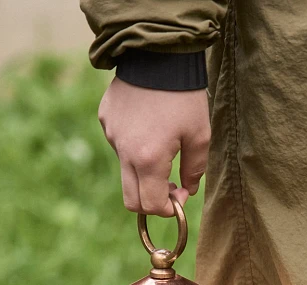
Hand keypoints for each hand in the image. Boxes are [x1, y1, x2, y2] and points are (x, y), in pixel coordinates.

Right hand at [98, 77, 209, 216]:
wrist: (158, 54)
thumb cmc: (184, 96)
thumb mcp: (200, 136)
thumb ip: (195, 170)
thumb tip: (187, 190)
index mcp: (148, 160)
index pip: (151, 205)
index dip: (168, 209)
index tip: (180, 197)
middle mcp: (125, 152)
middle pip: (132, 200)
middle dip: (152, 201)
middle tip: (170, 187)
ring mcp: (112, 135)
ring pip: (126, 172)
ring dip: (144, 172)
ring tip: (162, 148)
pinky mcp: (106, 120)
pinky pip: (119, 145)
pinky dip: (134, 148)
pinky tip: (148, 127)